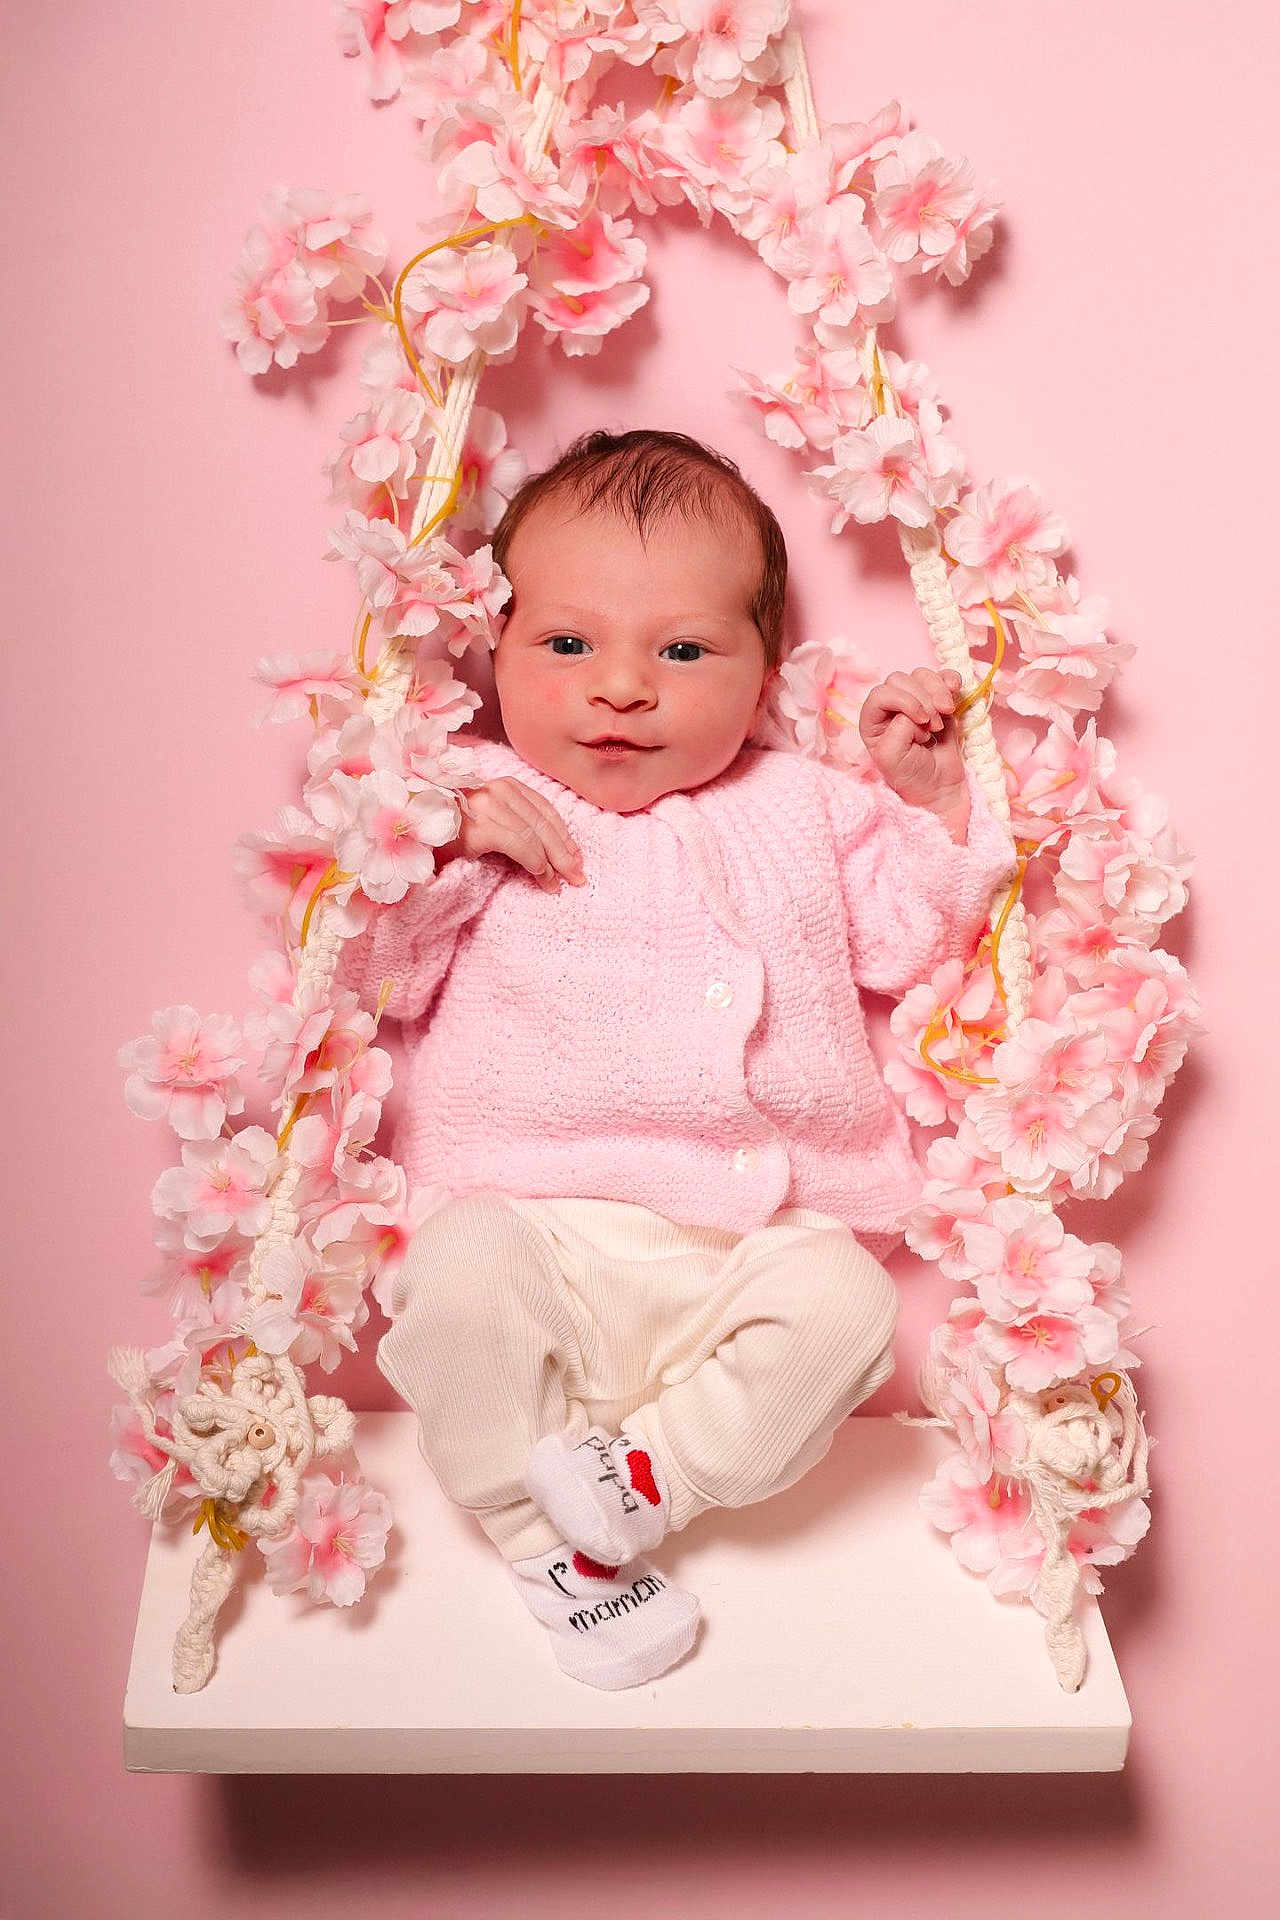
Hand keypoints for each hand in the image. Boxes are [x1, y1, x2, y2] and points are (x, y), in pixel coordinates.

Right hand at [438, 778, 586, 892]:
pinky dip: (535, 863)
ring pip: (534, 835)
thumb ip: (512, 825)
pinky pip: (519, 845)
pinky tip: (541, 877)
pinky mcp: (479, 826)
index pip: (543, 808)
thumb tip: (549, 851)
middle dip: (564, 852)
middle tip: (577, 876)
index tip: (576, 856)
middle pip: (543, 822)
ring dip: (552, 864)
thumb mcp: (485, 823)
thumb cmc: (446, 834)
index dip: (563, 834)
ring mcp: (487, 806)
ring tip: (559, 884)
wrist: (409, 835)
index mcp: (502, 786)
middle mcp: (496, 790)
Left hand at [858, 667, 967, 817]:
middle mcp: (890, 708)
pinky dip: (951, 680)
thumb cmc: (910, 775)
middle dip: (923, 699)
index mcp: (872, 720)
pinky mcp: (937, 700)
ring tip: (946, 714)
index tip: (921, 721)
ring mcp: (915, 701)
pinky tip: (956, 690)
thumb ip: (898, 728)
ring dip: (938, 691)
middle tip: (934, 725)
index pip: (881, 693)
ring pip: (921, 675)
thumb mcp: (892, 756)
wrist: (939, 787)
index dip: (903, 701)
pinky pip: (942, 677)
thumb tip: (918, 709)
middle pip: (901, 680)